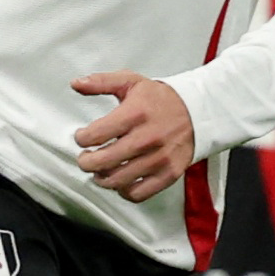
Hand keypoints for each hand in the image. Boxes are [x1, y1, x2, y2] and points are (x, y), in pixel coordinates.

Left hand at [70, 72, 196, 199]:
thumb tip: (75, 83)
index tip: (82, 137)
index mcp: (135, 114)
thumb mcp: (131, 82)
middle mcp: (147, 138)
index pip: (94, 135)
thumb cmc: (161, 99)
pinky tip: (120, 180)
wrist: (199, 111)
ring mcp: (159, 158)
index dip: (81, 138)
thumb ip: (101, 82)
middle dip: (85, 162)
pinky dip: (124, 191)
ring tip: (100, 170)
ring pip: (117, 180)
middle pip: (102, 162)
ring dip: (101, 178)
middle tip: (86, 157)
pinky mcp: (169, 173)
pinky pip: (139, 194)